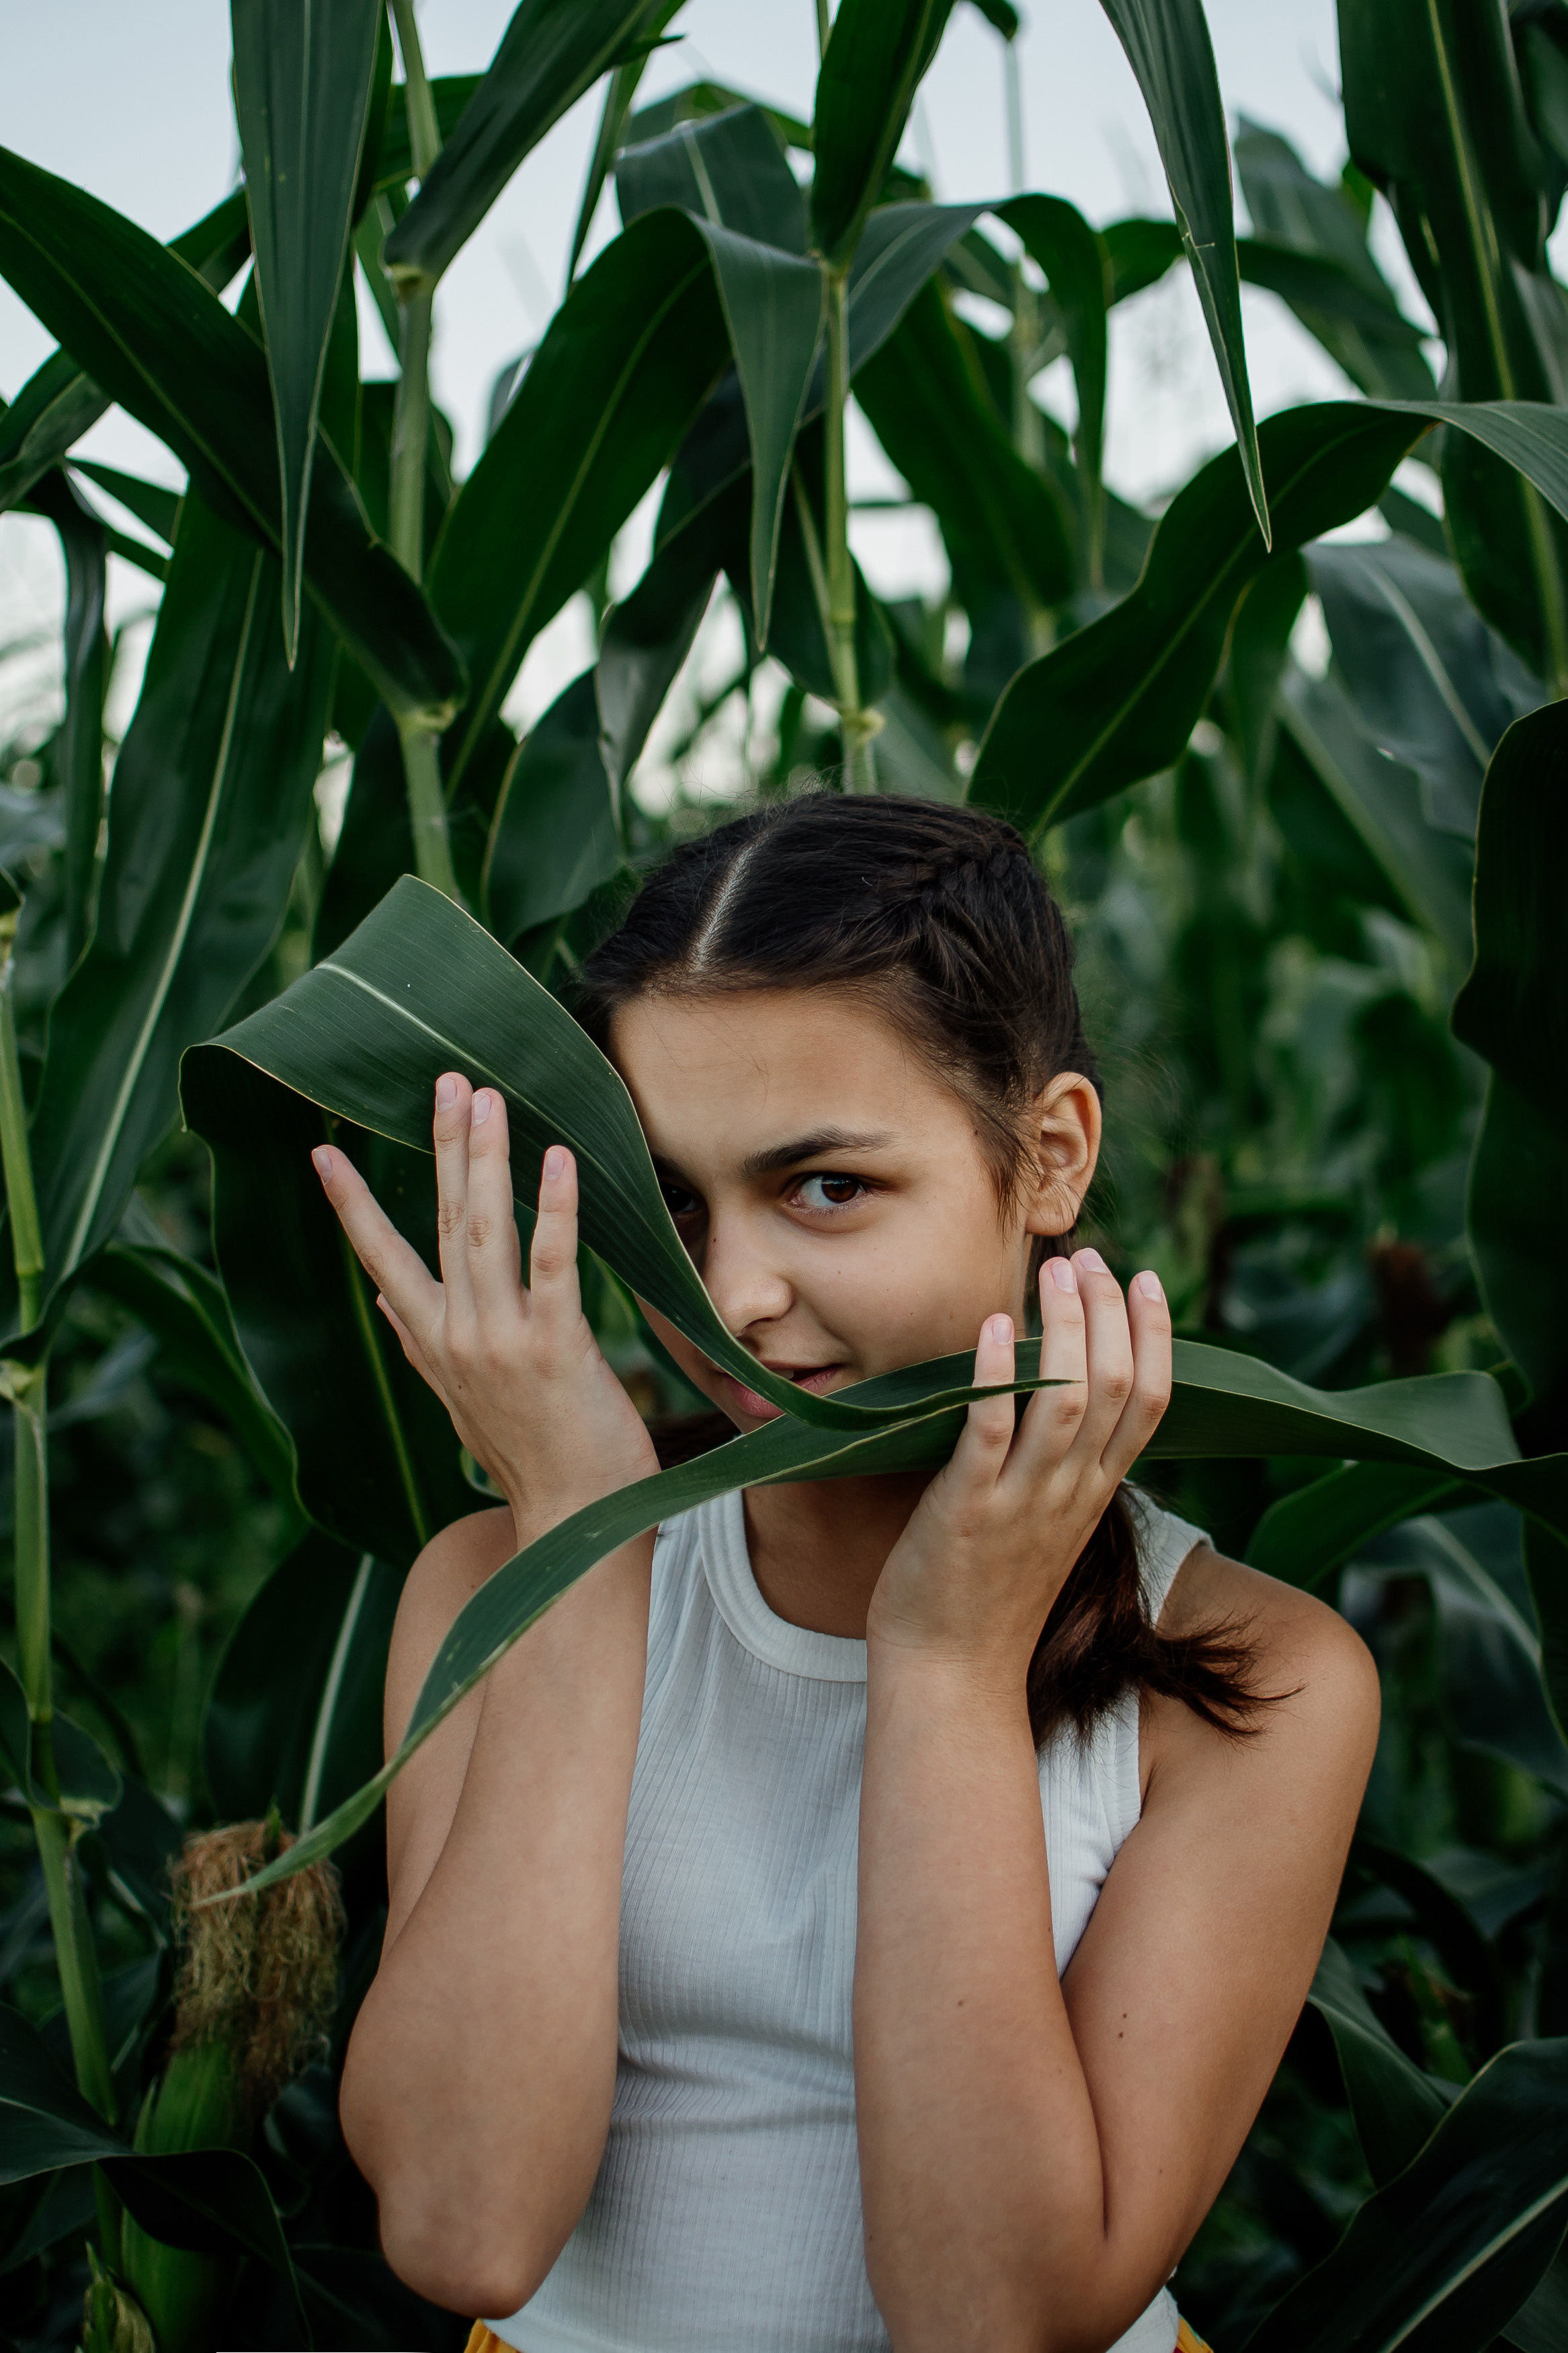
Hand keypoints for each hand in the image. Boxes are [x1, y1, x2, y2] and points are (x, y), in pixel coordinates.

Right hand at [310, 1073, 657, 1534]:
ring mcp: (501, 1341)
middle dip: (441, 1146)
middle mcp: (457, 1336)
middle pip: (440, 1222)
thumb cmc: (532, 1453)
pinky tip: (557, 1159)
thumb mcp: (460, 1400)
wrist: (576, 1520)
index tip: (320, 1151)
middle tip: (446, 1080)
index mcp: (432, 1343)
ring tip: (487, 1098)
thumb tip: (386, 1302)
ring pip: (483, 1231)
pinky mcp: (554, 1348)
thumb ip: (422, 1345)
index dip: (350, 1205)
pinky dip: (552, 1209)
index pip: (382, 1258)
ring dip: (484, 1159)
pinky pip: (553, 1264)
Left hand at [865, 1250, 1171, 1674]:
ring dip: (1064, 1329)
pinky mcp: (967, 1512)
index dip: (1154, 1337)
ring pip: (1066, 1401)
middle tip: (1089, 1258)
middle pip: (1116, 1388)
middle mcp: (1070, 1494)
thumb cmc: (989, 1595)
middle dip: (1108, 1312)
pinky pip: (989, 1434)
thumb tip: (1063, 1393)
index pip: (1150, 1403)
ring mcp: (1022, 1503)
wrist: (952, 1676)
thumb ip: (1062, 1465)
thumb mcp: (1047, 1524)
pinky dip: (997, 1377)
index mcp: (1094, 1494)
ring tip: (1054, 1272)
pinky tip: (996, 1328)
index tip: (1144, 1280)